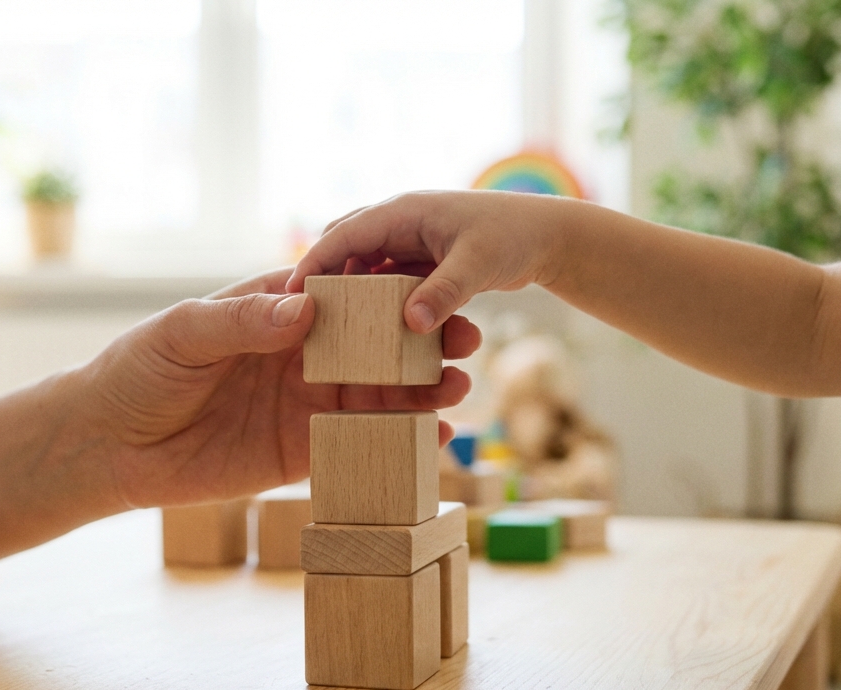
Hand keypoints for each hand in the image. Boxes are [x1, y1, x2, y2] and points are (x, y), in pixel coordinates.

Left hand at [81, 268, 480, 509]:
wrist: (108, 445)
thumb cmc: (136, 371)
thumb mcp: (183, 333)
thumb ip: (242, 321)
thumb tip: (304, 307)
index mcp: (275, 312)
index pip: (343, 296)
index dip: (387, 293)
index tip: (430, 292)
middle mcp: (298, 355)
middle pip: (373, 345)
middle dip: (420, 343)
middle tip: (464, 344)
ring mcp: (302, 403)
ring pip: (376, 394)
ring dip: (420, 393)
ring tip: (457, 391)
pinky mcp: (297, 451)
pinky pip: (355, 444)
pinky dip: (395, 441)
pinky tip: (430, 441)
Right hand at [287, 190, 574, 333]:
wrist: (548, 236)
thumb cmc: (514, 237)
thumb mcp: (478, 265)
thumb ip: (445, 292)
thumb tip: (412, 324)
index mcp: (404, 211)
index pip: (344, 234)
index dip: (314, 260)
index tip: (291, 289)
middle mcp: (400, 221)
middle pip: (345, 245)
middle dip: (324, 276)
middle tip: (302, 312)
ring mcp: (410, 240)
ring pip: (364, 264)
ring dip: (350, 290)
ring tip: (331, 326)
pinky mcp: (422, 259)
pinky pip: (386, 278)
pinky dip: (375, 299)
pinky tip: (370, 328)